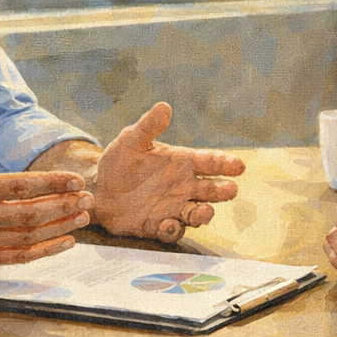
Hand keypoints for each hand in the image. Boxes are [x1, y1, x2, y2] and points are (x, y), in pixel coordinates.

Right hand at [0, 98, 93, 267]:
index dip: (51, 183)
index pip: (19, 186)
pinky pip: (18, 257)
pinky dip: (45, 251)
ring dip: (59, 227)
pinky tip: (67, 241)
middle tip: (89, 199)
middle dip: (63, 205)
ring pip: (27, 237)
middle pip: (29, 214)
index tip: (76, 180)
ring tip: (83, 216)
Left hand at [92, 102, 244, 242]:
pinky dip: (173, 229)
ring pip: (196, 213)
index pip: (210, 162)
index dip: (225, 163)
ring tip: (204, 211)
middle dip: (223, 190)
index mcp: (183, 163)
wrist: (98, 188)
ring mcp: (173, 208)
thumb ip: (148, 127)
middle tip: (230, 189)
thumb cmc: (119, 161)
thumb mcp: (131, 141)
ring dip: (203, 214)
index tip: (238, 166)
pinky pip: (172, 230)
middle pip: (211, 190)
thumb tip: (164, 106)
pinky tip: (168, 224)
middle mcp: (184, 186)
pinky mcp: (158, 226)